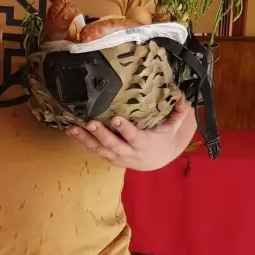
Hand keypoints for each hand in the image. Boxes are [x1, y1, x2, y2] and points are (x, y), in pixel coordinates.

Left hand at [67, 95, 196, 170]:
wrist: (157, 160)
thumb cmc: (163, 138)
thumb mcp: (174, 126)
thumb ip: (179, 111)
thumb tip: (183, 95)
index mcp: (145, 143)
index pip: (134, 137)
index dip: (125, 130)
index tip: (116, 119)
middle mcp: (129, 152)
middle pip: (113, 145)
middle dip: (101, 134)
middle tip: (90, 123)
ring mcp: (118, 156)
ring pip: (100, 149)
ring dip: (85, 139)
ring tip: (72, 128)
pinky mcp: (109, 157)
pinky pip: (94, 150)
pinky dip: (82, 142)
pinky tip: (71, 132)